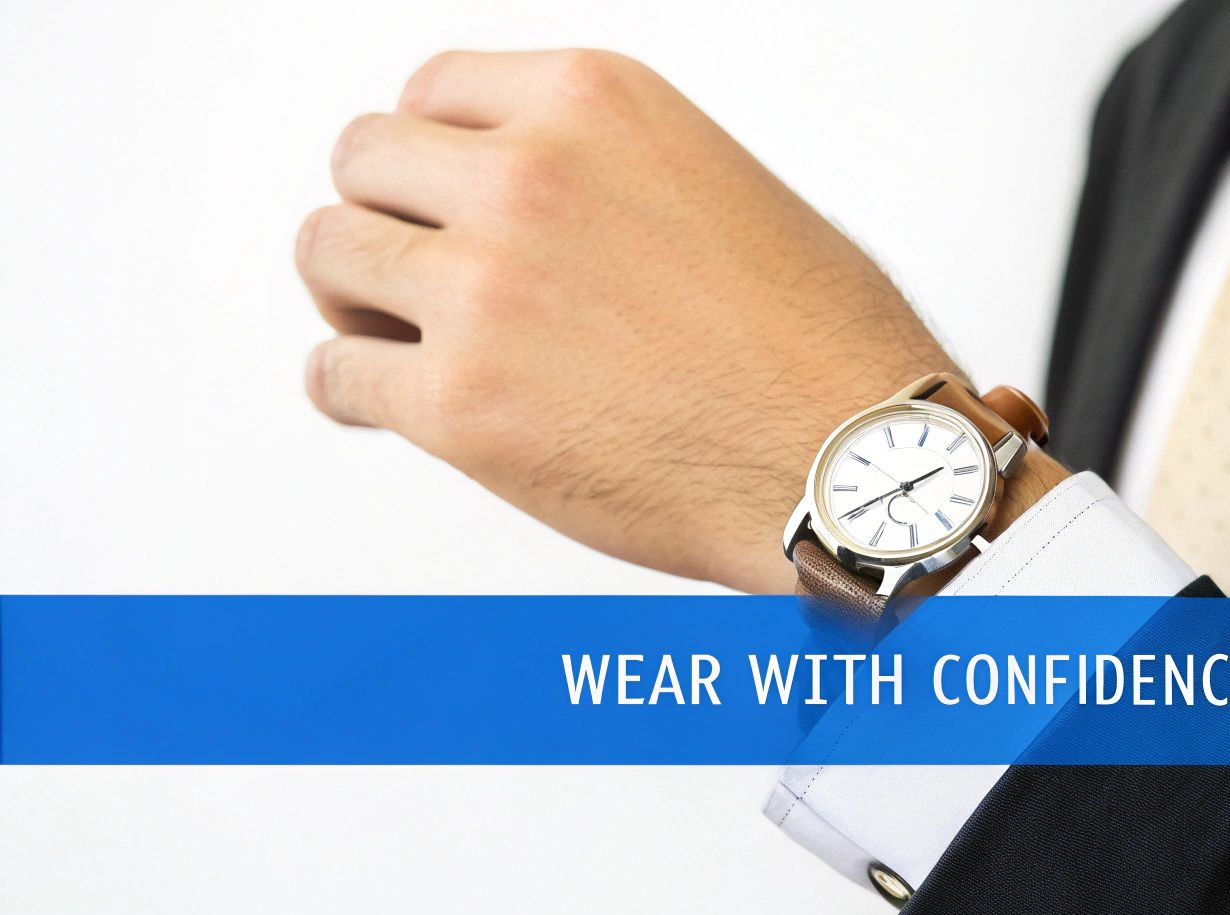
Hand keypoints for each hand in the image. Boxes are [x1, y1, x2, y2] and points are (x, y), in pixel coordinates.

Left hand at [297, 49, 962, 592]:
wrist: (856, 466)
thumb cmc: (824, 348)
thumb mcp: (720, 185)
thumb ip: (610, 172)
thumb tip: (532, 206)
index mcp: (596, 104)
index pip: (433, 89)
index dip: (430, 154)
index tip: (442, 201)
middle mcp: (529, 177)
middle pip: (363, 158)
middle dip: (384, 216)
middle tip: (412, 273)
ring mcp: (486, 289)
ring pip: (328, 252)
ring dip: (356, 297)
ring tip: (400, 337)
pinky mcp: (460, 404)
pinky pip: (335, 374)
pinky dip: (353, 390)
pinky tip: (394, 403)